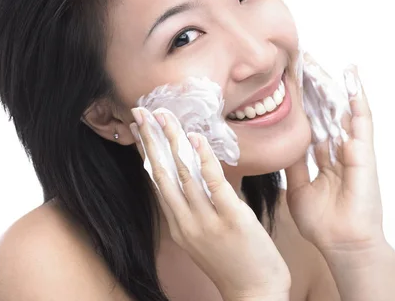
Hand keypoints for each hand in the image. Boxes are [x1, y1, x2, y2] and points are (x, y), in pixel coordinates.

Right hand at [131, 107, 290, 300]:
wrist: (255, 293)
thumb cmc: (232, 262)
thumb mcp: (203, 237)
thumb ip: (195, 208)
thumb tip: (193, 177)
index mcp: (178, 225)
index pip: (157, 181)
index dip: (146, 152)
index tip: (139, 129)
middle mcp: (185, 222)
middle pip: (162, 173)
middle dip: (150, 140)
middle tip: (140, 113)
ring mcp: (206, 221)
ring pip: (183, 174)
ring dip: (172, 141)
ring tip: (164, 117)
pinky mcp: (231, 219)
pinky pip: (213, 184)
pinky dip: (203, 159)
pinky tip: (195, 139)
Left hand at [285, 61, 384, 253]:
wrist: (343, 243)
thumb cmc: (323, 222)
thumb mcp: (298, 188)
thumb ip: (294, 164)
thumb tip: (282, 146)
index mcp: (323, 158)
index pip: (311, 122)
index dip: (301, 103)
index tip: (287, 82)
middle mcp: (338, 150)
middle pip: (324, 111)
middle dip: (312, 87)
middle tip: (299, 63)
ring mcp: (352, 149)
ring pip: (340, 109)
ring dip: (329, 86)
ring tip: (316, 63)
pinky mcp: (364, 152)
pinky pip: (362, 121)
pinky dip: (357, 99)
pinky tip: (351, 79)